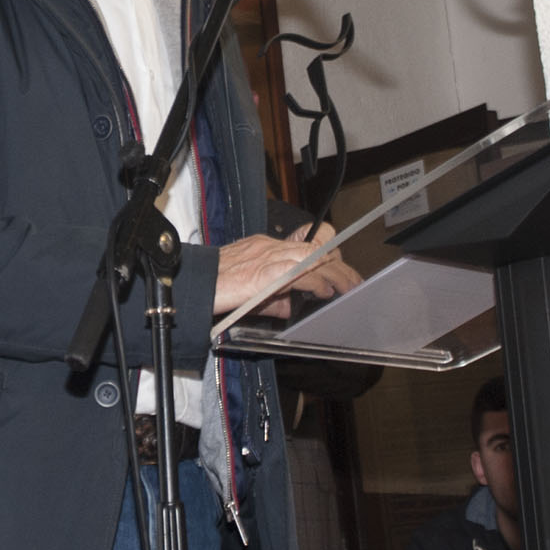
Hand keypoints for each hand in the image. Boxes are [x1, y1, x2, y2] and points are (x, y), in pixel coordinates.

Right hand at [212, 224, 360, 316]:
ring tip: (349, 287)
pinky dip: (318, 282)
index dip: (328, 252)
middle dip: (340, 265)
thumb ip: (273, 297)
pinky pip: (301, 273)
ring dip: (337, 273)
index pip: (307, 242)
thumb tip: (289, 307)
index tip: (339, 268)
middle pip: (318, 248)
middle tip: (354, 281)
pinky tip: (327, 291)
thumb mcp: (250, 290)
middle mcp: (273, 247)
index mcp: (269, 247)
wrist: (195, 283)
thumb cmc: (216, 286)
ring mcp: (271, 257)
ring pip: (316, 258)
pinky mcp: (268, 272)